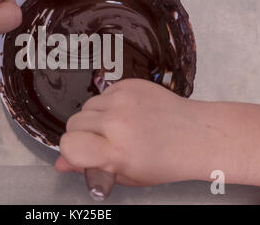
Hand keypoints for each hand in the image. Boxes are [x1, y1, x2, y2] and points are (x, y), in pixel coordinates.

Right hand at [55, 79, 225, 185]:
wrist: (197, 135)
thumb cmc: (166, 161)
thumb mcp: (127, 175)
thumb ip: (90, 169)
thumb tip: (61, 164)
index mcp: (116, 150)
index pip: (68, 144)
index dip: (71, 151)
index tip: (83, 153)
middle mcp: (116, 121)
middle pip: (73, 122)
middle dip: (82, 134)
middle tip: (104, 141)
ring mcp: (123, 98)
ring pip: (87, 106)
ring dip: (95, 117)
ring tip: (119, 126)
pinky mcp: (130, 83)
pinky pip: (104, 93)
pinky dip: (110, 104)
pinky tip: (129, 113)